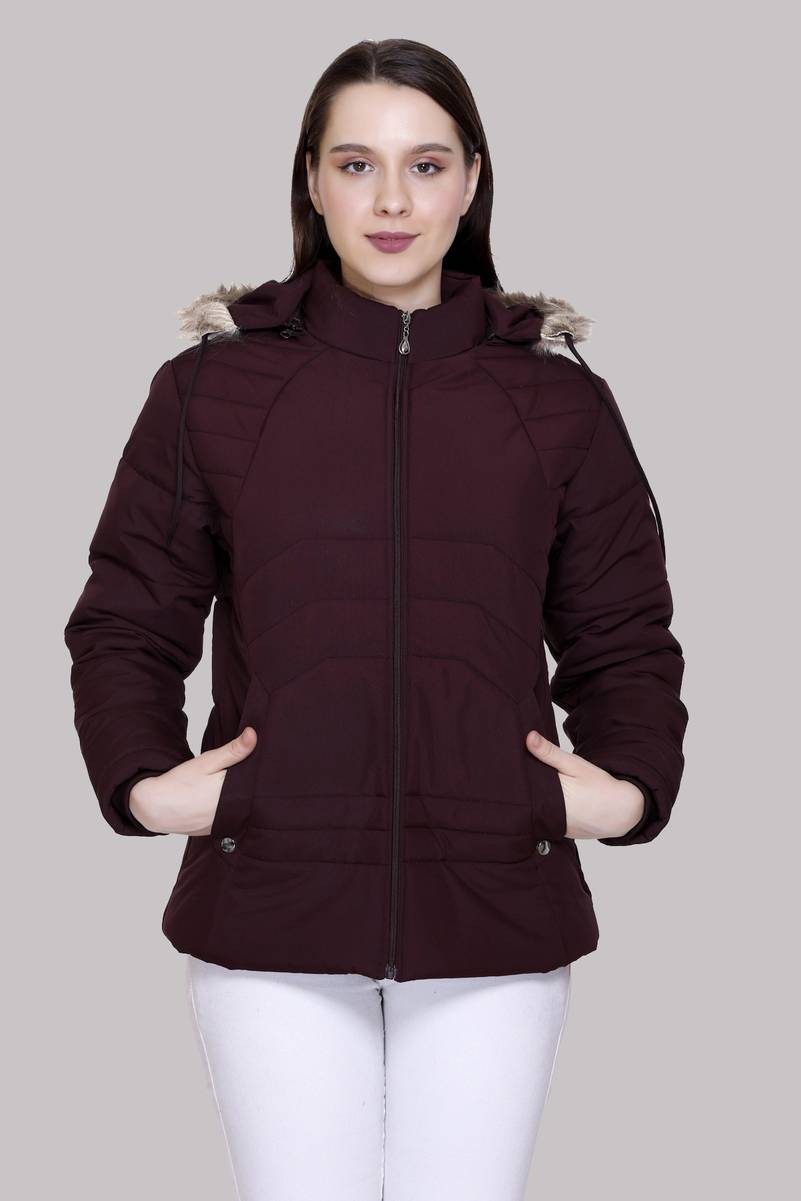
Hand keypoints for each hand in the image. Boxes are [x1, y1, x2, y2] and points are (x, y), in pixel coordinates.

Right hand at [129, 726, 258, 834]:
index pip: (255, 781)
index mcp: (232, 793)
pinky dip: (228, 808)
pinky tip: (223, 800)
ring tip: (233, 785)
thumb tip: (253, 734)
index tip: (259, 760)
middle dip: (248, 783)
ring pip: (240, 807)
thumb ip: (233, 750)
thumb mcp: (207, 762)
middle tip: (244, 770)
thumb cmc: (179, 783)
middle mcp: (231, 811)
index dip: (258, 770)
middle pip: (249, 795)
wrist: (154, 807)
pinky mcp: (215, 830)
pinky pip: (229, 817)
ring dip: (239, 798)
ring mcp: (224, 823)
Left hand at [525, 729, 645, 840]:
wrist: (623, 811)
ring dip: (539, 802)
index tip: (518, 767)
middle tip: (534, 776)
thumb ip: (549, 752)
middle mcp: (551, 815)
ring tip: (543, 789)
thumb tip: (528, 737)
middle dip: (531, 789)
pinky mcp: (562, 833)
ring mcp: (556, 827)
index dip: (521, 776)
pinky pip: (549, 821)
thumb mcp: (575, 765)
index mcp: (551, 796)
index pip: (526, 786)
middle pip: (531, 799)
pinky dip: (550, 812)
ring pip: (539, 811)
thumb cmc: (600, 786)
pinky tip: (554, 803)